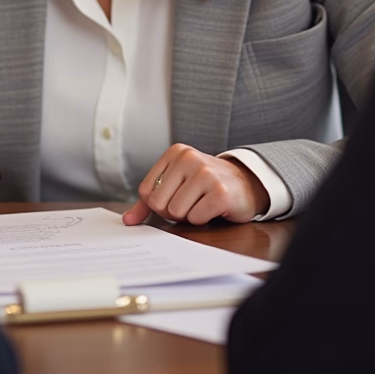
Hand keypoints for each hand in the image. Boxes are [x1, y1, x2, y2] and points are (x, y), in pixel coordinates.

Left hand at [123, 143, 269, 225]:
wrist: (246, 184)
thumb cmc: (206, 186)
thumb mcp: (177, 184)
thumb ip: (149, 201)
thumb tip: (128, 220)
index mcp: (175, 153)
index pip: (146, 192)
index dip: (159, 204)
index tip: (177, 197)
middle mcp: (189, 158)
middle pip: (159, 204)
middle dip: (173, 212)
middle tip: (191, 203)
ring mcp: (205, 173)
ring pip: (176, 212)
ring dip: (189, 216)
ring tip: (202, 204)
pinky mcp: (220, 192)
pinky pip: (195, 218)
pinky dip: (203, 219)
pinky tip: (213, 208)